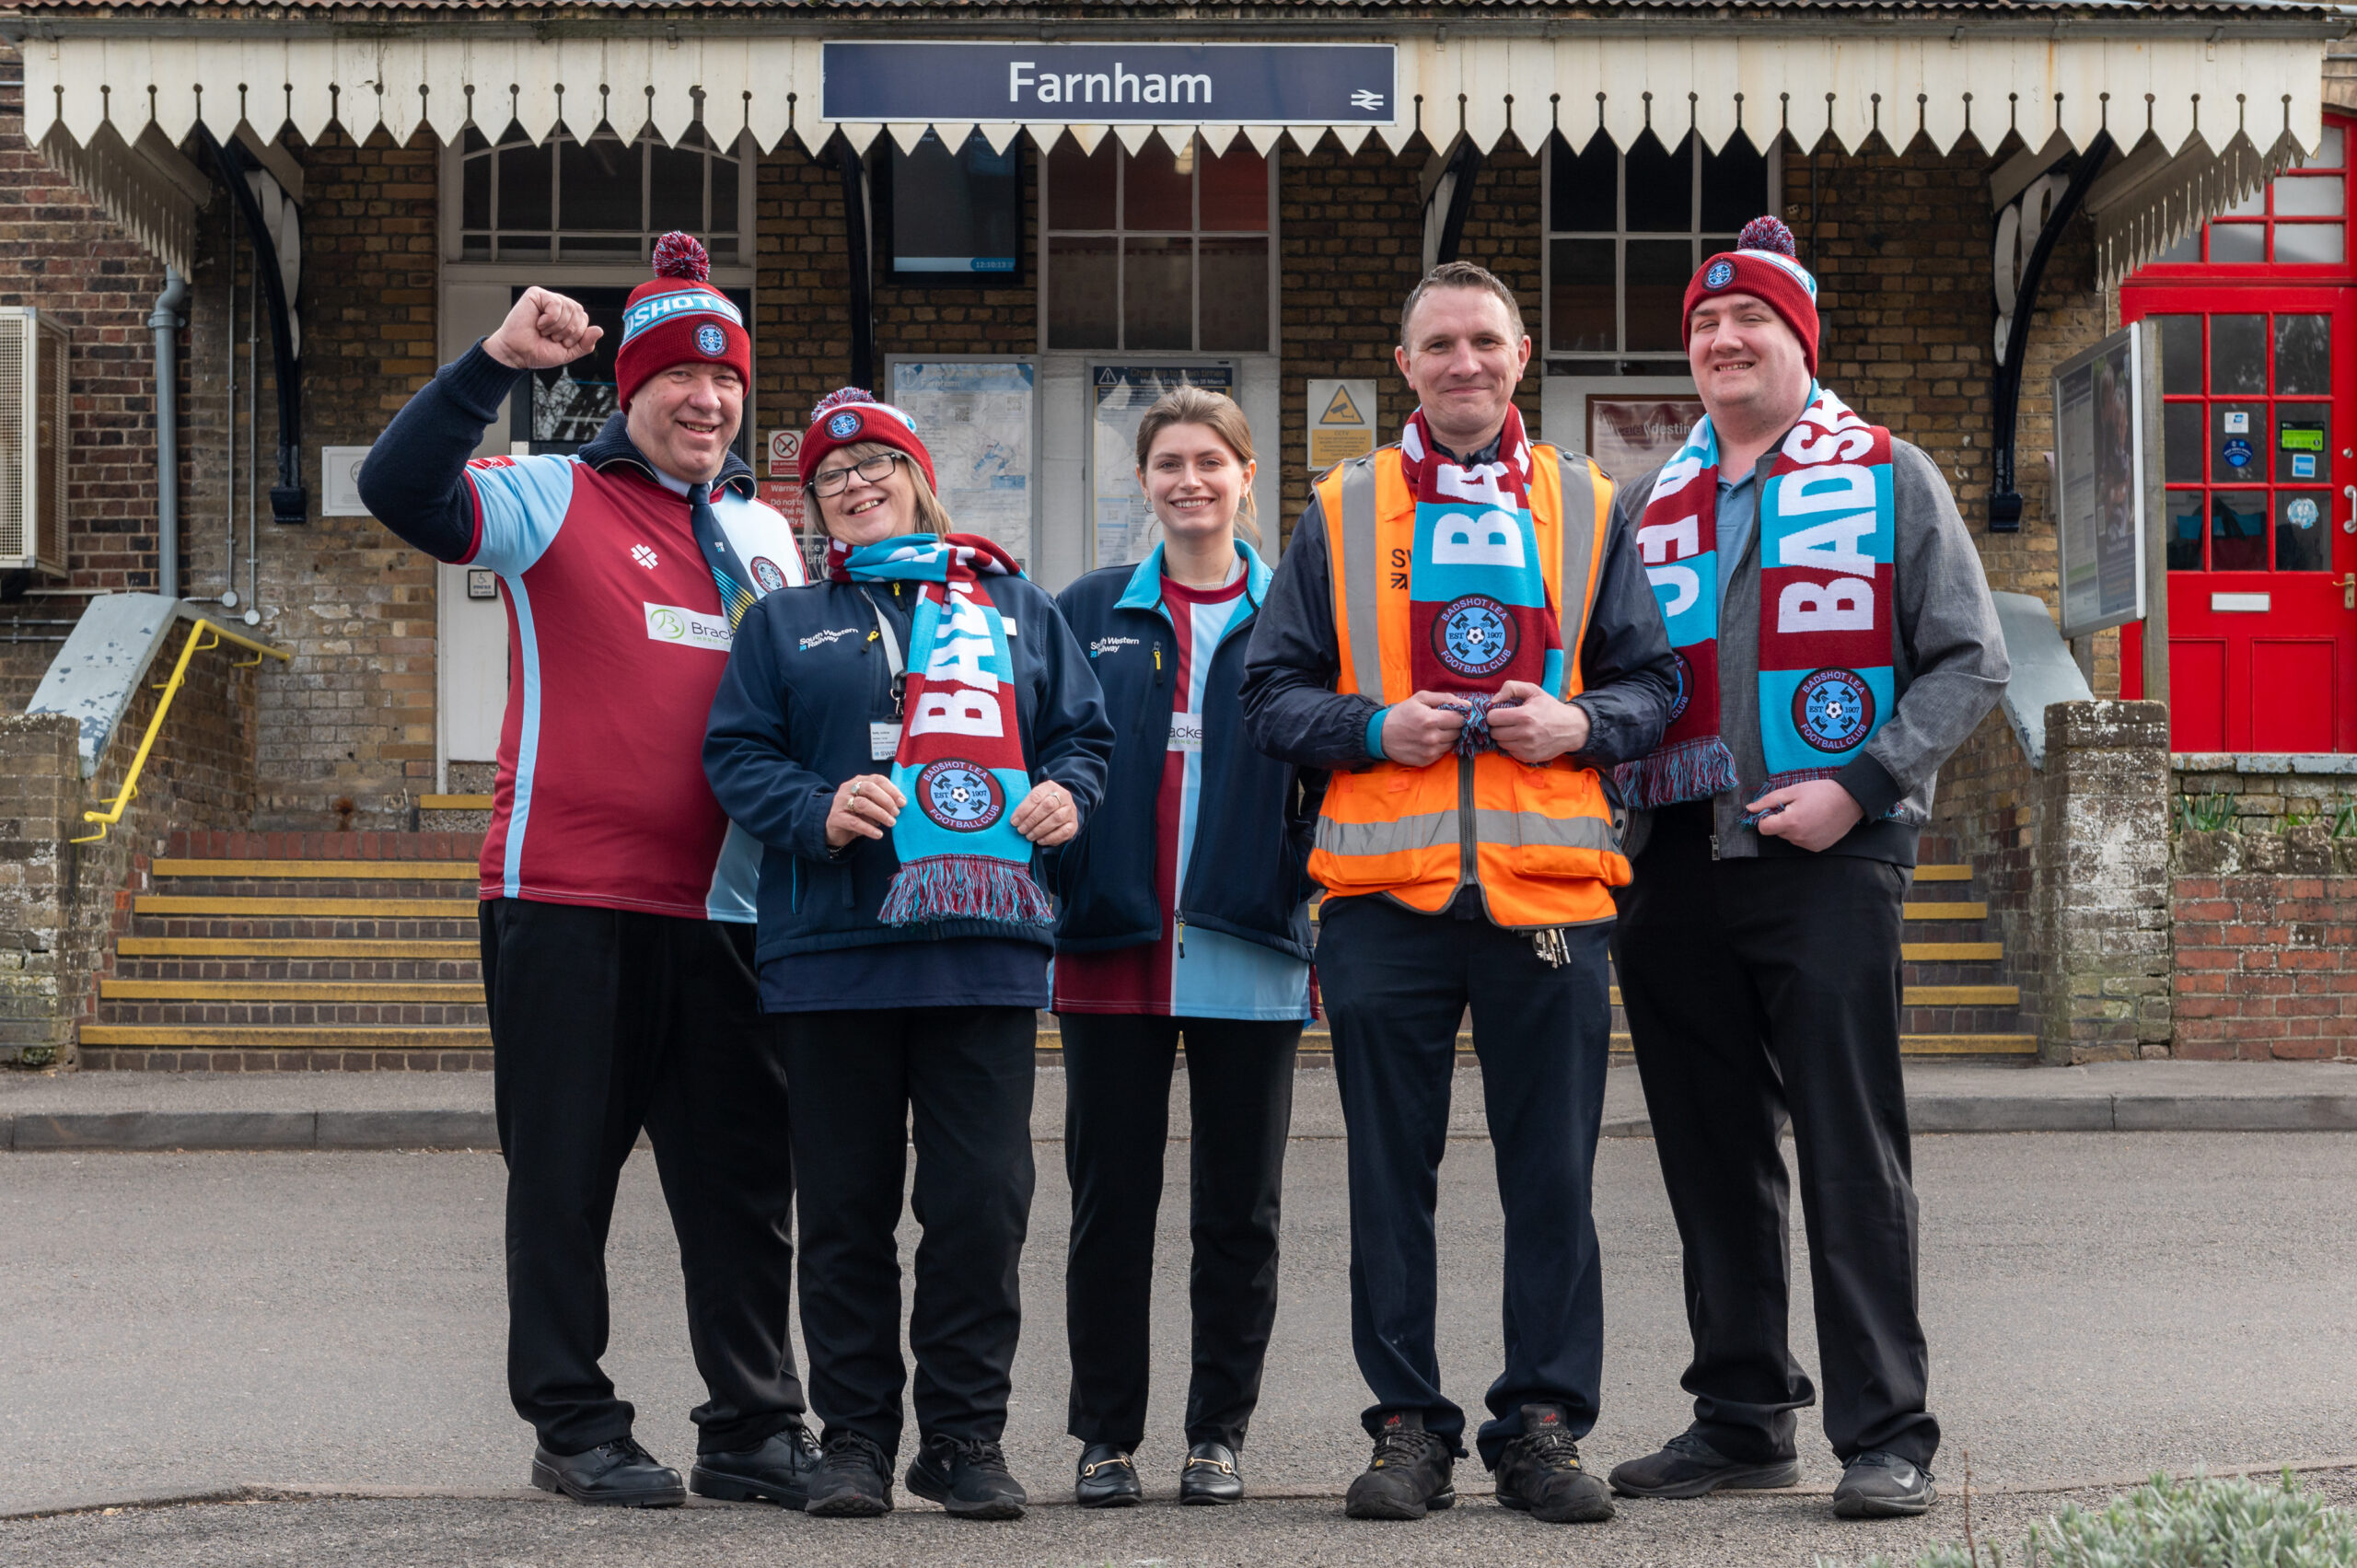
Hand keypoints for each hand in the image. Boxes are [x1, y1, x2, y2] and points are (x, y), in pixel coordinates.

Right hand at [482, 287, 602, 370]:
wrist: (518, 354)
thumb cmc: (538, 352)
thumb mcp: (568, 352)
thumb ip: (585, 343)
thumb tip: (599, 330)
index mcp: (566, 316)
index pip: (584, 318)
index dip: (577, 334)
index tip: (562, 343)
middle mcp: (557, 305)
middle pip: (579, 311)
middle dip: (569, 331)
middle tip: (552, 338)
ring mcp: (547, 299)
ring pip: (569, 307)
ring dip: (558, 326)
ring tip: (544, 331)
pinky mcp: (536, 294)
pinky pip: (555, 303)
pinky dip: (550, 319)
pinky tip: (539, 323)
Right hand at [824, 773, 903, 848]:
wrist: (834, 828)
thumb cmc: (857, 814)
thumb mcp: (870, 804)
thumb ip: (882, 801)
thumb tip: (901, 804)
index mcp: (858, 781)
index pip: (877, 779)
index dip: (892, 790)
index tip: (903, 802)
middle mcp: (848, 788)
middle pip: (869, 788)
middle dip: (886, 800)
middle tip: (896, 813)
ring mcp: (840, 802)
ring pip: (862, 804)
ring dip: (880, 814)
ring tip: (891, 823)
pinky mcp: (836, 818)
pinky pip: (854, 822)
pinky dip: (869, 829)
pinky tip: (879, 834)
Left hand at [1012, 779, 1079, 845]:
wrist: (1062, 808)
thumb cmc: (1042, 804)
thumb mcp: (1035, 798)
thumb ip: (1025, 804)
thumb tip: (1013, 818)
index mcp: (1050, 787)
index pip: (1036, 796)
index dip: (1024, 810)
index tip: (1014, 821)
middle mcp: (1063, 796)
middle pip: (1048, 806)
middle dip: (1031, 820)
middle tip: (1021, 830)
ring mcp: (1070, 810)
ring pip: (1056, 819)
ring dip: (1039, 829)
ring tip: (1029, 836)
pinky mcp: (1073, 824)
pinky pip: (1063, 832)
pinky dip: (1050, 837)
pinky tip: (1040, 840)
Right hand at [1380, 691, 1469, 767]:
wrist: (1381, 734)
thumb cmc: (1403, 713)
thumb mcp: (1421, 698)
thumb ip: (1445, 698)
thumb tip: (1468, 705)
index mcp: (1430, 719)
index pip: (1460, 719)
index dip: (1460, 715)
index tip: (1455, 713)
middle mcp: (1431, 737)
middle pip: (1458, 732)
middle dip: (1453, 725)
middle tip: (1442, 721)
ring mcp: (1429, 751)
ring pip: (1452, 743)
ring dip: (1447, 736)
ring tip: (1434, 730)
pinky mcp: (1426, 760)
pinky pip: (1443, 752)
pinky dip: (1440, 746)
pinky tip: (1429, 740)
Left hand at [1484, 681, 1590, 765]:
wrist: (1571, 728)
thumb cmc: (1550, 708)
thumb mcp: (1533, 690)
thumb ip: (1511, 688)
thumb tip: (1493, 700)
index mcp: (1524, 716)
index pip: (1492, 718)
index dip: (1494, 714)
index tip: (1501, 712)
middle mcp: (1525, 733)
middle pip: (1494, 732)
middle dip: (1498, 726)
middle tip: (1508, 721)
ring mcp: (1527, 748)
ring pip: (1500, 743)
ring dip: (1504, 736)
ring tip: (1515, 729)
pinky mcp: (1529, 757)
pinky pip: (1510, 752)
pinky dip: (1512, 745)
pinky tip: (1521, 738)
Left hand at [1747, 778, 1864, 851]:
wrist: (1850, 800)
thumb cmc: (1821, 791)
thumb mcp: (1793, 790)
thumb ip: (1768, 801)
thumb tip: (1749, 809)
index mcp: (1790, 822)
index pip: (1763, 828)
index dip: (1766, 817)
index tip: (1776, 809)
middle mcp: (1798, 837)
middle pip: (1777, 832)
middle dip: (1781, 820)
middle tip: (1797, 807)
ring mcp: (1808, 844)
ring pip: (1789, 837)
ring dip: (1793, 827)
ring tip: (1809, 813)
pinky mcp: (1817, 848)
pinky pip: (1801, 842)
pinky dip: (1804, 833)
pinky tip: (1815, 822)